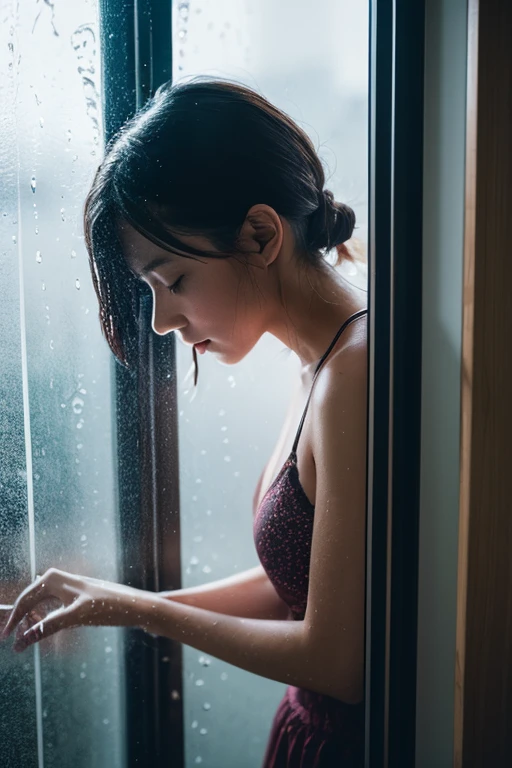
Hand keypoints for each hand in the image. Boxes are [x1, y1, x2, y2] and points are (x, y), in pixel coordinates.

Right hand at [1, 568, 145, 651]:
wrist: (133, 605)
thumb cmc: (108, 606)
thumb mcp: (75, 616)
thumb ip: (47, 627)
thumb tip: (22, 640)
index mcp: (54, 578)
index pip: (24, 600)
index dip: (13, 619)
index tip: (5, 638)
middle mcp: (57, 579)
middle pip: (29, 602)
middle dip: (21, 621)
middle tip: (14, 642)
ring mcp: (65, 588)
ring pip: (39, 606)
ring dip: (32, 622)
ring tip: (27, 640)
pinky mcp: (73, 597)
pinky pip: (50, 609)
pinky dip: (43, 621)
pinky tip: (43, 631)